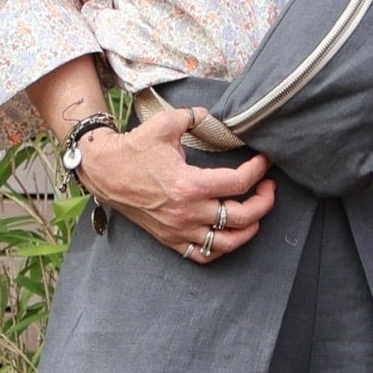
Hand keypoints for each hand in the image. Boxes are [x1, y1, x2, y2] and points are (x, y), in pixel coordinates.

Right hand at [75, 109, 275, 261]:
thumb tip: (218, 117)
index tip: (264, 161)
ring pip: (228, 242)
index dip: (258, 170)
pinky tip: (230, 233)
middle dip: (264, 202)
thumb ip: (196, 117)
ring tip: (255, 213)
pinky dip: (222, 248)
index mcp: (189, 184)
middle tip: (268, 187)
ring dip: (250, 229)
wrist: (104, 171)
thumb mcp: (166, 124)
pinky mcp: (170, 240)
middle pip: (242, 217)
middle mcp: (187, 212)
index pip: (238, 182)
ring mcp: (179, 230)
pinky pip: (204, 255)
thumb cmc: (134, 148)